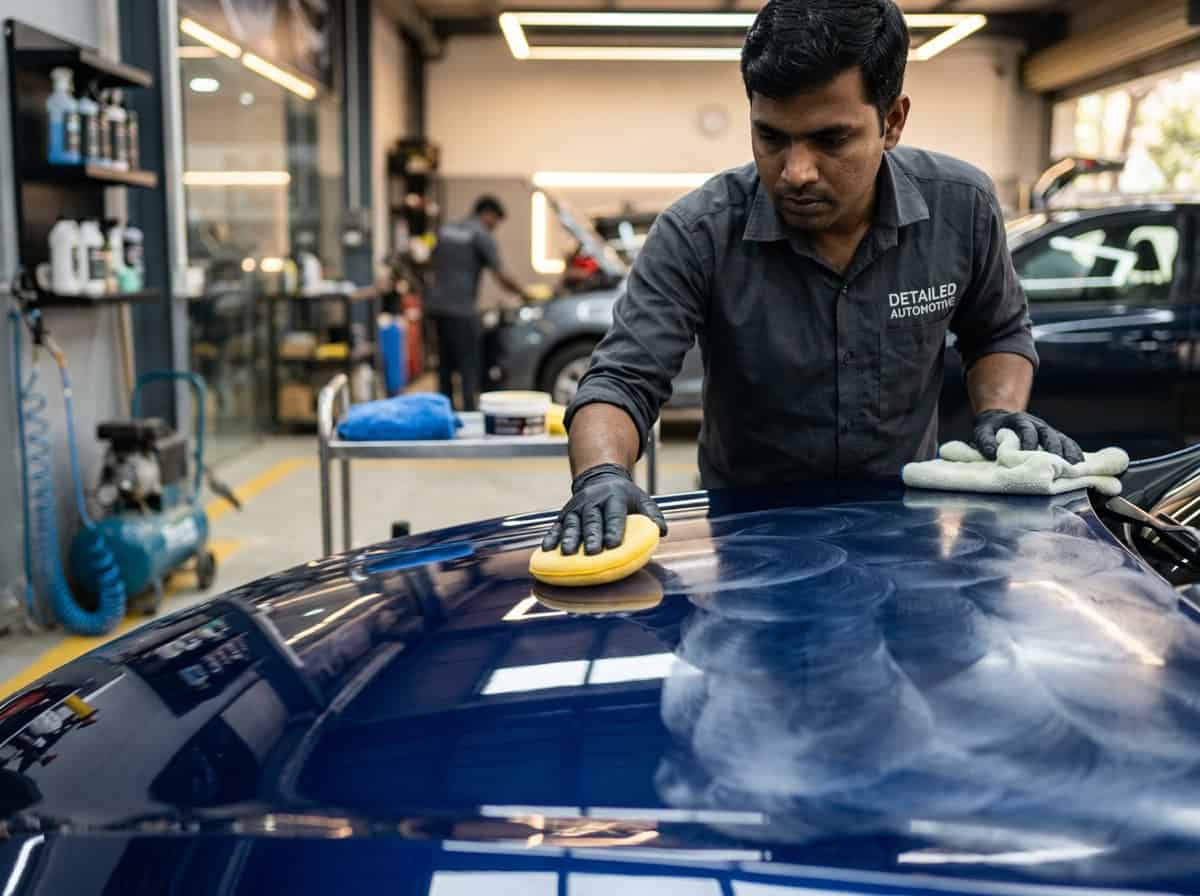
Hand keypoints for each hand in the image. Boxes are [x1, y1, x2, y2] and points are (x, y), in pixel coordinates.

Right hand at [542, 463, 667, 555]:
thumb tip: (662, 532)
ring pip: (572, 523)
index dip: (614, 529)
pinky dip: (551, 537)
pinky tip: (547, 549)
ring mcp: (577, 507)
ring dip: (569, 538)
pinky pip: (556, 525)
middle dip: (591, 536)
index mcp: (615, 498)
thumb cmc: (624, 496)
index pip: (615, 514)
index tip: (613, 545)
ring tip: (567, 553)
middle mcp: (594, 501)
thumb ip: (652, 515)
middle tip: (591, 552)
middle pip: (592, 520)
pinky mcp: (565, 513)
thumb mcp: (642, 500)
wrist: (600, 477)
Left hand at [971, 409, 1083, 463]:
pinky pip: (1067, 443)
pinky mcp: (1053, 438)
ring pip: (1061, 439)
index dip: (1029, 441)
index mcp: (1019, 420)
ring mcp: (1047, 431)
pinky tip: (1079, 463)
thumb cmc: (990, 429)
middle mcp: (1036, 424)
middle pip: (1049, 435)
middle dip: (1052, 449)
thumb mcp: (982, 431)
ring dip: (1067, 453)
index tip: (1029, 453)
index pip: (1027, 430)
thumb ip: (985, 441)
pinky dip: (1074, 452)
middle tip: (1056, 465)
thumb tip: (993, 454)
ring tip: (1072, 467)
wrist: (999, 419)